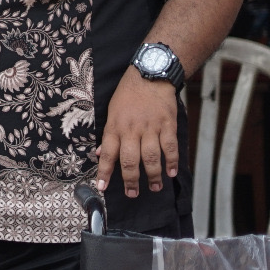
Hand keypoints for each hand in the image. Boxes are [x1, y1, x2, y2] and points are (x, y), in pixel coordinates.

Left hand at [96, 71, 178, 197]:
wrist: (150, 75)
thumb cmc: (127, 95)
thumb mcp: (111, 112)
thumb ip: (108, 135)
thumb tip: (99, 154)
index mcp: (115, 127)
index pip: (107, 153)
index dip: (104, 172)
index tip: (102, 187)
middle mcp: (131, 129)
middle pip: (130, 160)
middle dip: (130, 180)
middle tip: (132, 194)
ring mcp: (150, 127)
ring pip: (151, 156)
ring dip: (152, 175)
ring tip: (153, 188)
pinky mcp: (167, 124)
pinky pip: (170, 147)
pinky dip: (171, 161)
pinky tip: (171, 172)